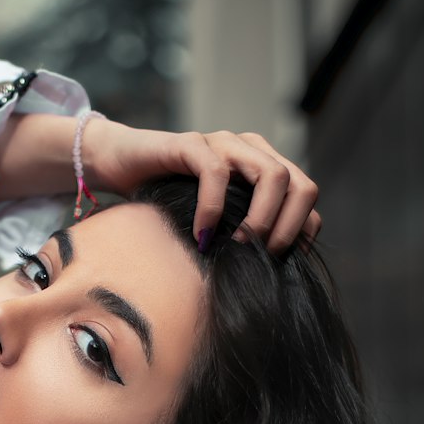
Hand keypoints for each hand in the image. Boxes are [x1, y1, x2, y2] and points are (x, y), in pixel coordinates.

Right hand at [82, 118, 321, 254]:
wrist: (117, 166)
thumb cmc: (166, 203)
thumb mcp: (215, 225)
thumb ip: (240, 237)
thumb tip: (266, 279)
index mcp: (263, 168)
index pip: (307, 197)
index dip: (303, 234)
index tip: (284, 266)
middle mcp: (251, 151)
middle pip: (301, 185)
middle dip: (289, 228)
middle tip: (263, 258)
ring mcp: (223, 143)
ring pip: (272, 174)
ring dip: (262, 219)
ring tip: (238, 246)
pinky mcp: (190, 143)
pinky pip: (215, 173)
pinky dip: (213, 209)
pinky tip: (201, 235)